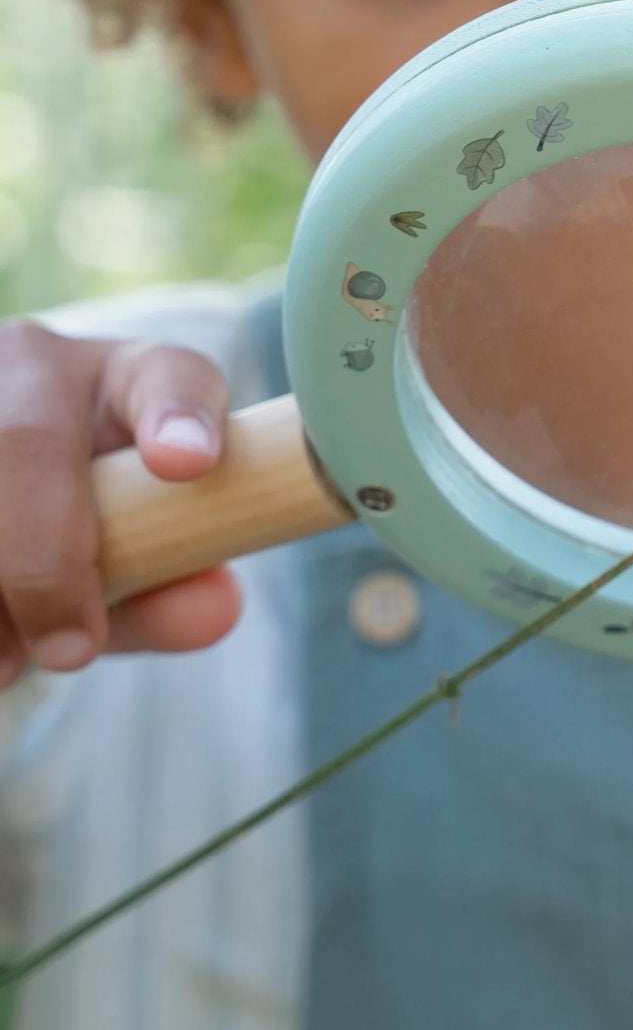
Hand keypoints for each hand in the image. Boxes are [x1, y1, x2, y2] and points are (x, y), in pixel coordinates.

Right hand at [0, 322, 240, 686]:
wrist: (11, 493)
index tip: (187, 465)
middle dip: (45, 557)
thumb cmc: (90, 523)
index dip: (178, 418)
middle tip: (72, 649)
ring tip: (6, 664)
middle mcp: (34, 365)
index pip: (168, 380)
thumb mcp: (136, 549)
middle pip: (26, 441)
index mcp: (127, 380)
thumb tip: (214, 608)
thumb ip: (177, 581)